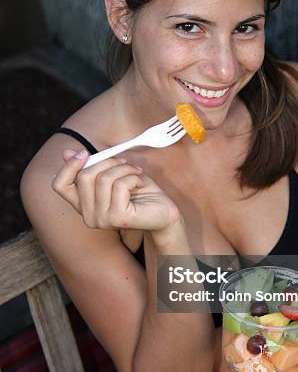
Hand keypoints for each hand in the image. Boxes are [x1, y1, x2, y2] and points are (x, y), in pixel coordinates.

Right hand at [52, 149, 180, 232]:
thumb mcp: (113, 173)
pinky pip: (120, 185)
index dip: (69, 166)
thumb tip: (67, 152)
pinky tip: (140, 184)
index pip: (60, 185)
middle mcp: (88, 216)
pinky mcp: (118, 218)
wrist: (163, 210)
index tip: (84, 152)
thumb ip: (92, 166)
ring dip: (123, 168)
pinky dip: (133, 177)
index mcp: (83, 205)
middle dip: (106, 161)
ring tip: (136, 172)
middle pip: (83, 177)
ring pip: (103, 179)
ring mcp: (102, 220)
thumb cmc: (139, 192)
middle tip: (124, 161)